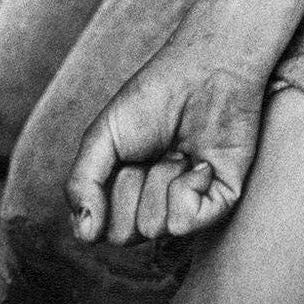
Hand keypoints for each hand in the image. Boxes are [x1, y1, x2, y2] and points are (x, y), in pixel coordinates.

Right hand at [66, 28, 265, 244]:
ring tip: (178, 149)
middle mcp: (156, 205)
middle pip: (124, 235)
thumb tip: (84, 233)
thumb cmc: (154, 97)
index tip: (120, 159)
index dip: (102, 198)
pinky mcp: (220, 200)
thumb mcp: (103, 136)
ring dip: (160, 179)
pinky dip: (186, 188)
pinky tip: (200, 161)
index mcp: (126, 194)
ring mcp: (188, 205)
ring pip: (154, 227)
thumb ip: (82, 183)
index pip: (99, 230)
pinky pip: (185, 222)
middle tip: (151, 150)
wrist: (206, 69)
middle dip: (130, 187)